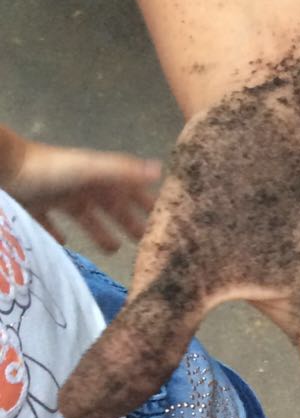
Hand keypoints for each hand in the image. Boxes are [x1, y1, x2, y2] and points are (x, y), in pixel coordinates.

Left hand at [0, 127, 159, 250]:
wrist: (6, 167)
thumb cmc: (52, 170)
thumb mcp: (92, 170)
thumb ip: (123, 172)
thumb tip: (161, 170)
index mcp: (97, 177)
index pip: (129, 190)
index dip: (146, 203)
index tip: (165, 220)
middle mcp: (80, 185)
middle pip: (110, 206)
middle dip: (127, 221)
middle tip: (144, 243)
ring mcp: (57, 195)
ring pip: (84, 215)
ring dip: (99, 230)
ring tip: (113, 250)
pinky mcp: (35, 205)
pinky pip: (50, 222)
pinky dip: (57, 233)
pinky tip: (64, 244)